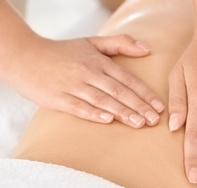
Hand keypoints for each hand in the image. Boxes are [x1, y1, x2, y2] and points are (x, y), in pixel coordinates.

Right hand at [11, 34, 163, 126]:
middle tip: (154, 120)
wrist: (25, 56)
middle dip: (139, 106)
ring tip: (139, 123)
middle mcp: (89, 72)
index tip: (159, 107)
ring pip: (102, 100)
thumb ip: (120, 43)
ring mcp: (73, 85)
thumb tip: (147, 50)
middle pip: (119, 91)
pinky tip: (107, 120)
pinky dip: (93, 113)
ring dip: (122, 112)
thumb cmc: (63, 52)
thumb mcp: (92, 42)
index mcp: (99, 61)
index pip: (128, 79)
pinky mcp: (58, 98)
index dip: (145, 93)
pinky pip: (78, 106)